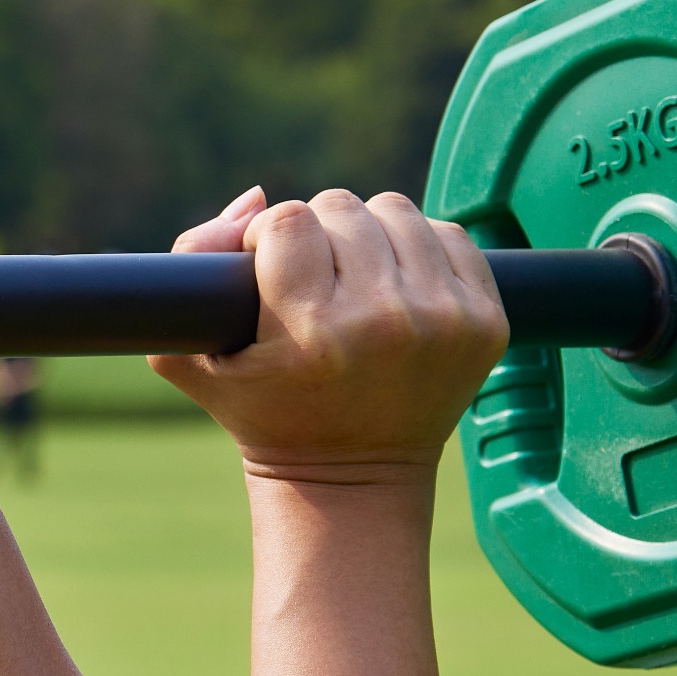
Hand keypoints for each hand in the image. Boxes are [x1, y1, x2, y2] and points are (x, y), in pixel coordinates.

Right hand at [149, 188, 506, 484]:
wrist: (350, 477)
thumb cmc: (263, 412)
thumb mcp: (190, 356)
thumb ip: (189, 263)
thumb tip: (255, 198)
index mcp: (313, 331)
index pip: (289, 219)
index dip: (268, 234)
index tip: (267, 265)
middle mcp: (385, 321)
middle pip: (344, 207)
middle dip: (319, 232)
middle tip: (313, 274)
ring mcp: (445, 320)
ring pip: (397, 210)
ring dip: (370, 232)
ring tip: (356, 273)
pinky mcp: (487, 322)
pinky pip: (451, 234)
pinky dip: (420, 247)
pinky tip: (399, 282)